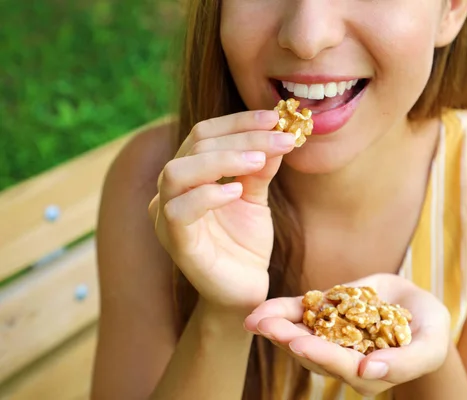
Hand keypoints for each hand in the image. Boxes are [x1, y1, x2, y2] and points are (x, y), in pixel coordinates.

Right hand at [147, 110, 296, 309]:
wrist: (244, 289)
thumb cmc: (245, 243)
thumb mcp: (256, 197)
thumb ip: (260, 167)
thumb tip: (276, 132)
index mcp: (188, 175)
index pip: (205, 133)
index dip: (240, 122)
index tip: (276, 118)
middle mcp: (170, 191)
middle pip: (196, 145)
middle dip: (243, 137)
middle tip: (282, 138)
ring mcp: (166, 217)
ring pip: (178, 171)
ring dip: (223, 159)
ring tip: (260, 161)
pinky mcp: (174, 243)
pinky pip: (178, 211)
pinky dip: (208, 195)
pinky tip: (237, 192)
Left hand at [244, 274, 451, 396]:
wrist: (417, 305)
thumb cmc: (430, 330)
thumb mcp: (430, 345)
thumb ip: (406, 362)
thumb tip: (370, 371)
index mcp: (368, 372)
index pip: (341, 365)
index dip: (321, 355)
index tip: (299, 344)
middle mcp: (345, 360)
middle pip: (312, 353)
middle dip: (286, 339)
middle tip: (263, 326)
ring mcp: (332, 338)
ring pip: (300, 335)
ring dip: (277, 326)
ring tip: (255, 318)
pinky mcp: (325, 317)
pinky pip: (301, 315)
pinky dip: (282, 310)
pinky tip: (262, 309)